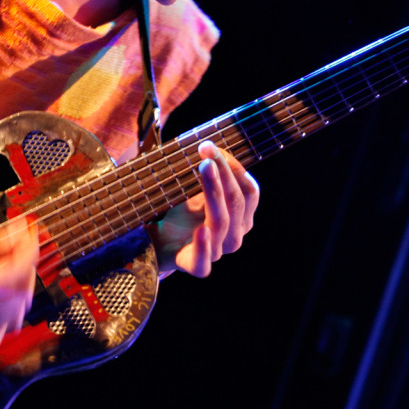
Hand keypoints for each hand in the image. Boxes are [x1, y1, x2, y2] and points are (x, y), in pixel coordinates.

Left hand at [152, 141, 258, 276]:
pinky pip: (204, 260)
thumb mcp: (198, 190)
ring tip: (203, 167)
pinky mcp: (196, 265)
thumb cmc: (182, 212)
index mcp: (242, 216)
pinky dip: (203, 245)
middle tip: (205, 150)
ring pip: (221, 221)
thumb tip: (207, 143)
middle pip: (237, 201)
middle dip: (223, 171)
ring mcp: (218, 251)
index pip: (249, 190)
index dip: (233, 166)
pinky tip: (201, 229)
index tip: (210, 146)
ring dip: (213, 191)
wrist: (159, 240)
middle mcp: (235, 235)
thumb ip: (208, 171)